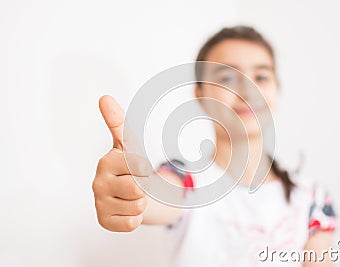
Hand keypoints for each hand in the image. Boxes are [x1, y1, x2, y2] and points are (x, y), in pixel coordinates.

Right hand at [92, 95, 151, 231]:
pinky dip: (135, 218)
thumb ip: (119, 123)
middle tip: (136, 183)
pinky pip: (131, 223)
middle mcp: (98, 182)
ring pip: (137, 207)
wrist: (129, 193)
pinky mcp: (103, 221)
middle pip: (138, 189)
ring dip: (141, 203)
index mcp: (106, 161)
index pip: (140, 167)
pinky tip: (126, 209)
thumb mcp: (130, 145)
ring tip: (131, 196)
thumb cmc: (130, 166)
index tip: (138, 167)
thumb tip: (104, 97)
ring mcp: (99, 203)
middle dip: (145, 188)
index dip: (145, 169)